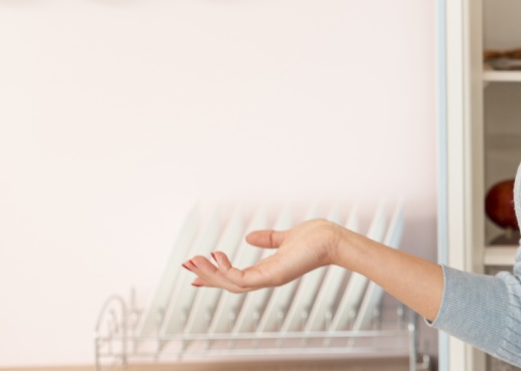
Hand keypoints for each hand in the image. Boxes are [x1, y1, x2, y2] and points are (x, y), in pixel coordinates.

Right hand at [182, 219, 342, 292]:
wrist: (333, 239)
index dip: (216, 274)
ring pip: (231, 283)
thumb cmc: (316, 238)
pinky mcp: (272, 276)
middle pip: (229, 283)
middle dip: (207, 276)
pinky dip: (225, 270)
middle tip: (187, 266)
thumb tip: (249, 237)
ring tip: (194, 260)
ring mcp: (268, 279)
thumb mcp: (286, 237)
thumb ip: (268, 239)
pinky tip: (215, 255)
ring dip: (210, 273)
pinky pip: (240, 278)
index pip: (236, 277)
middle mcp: (266, 278)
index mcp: (268, 269)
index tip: (196, 271)